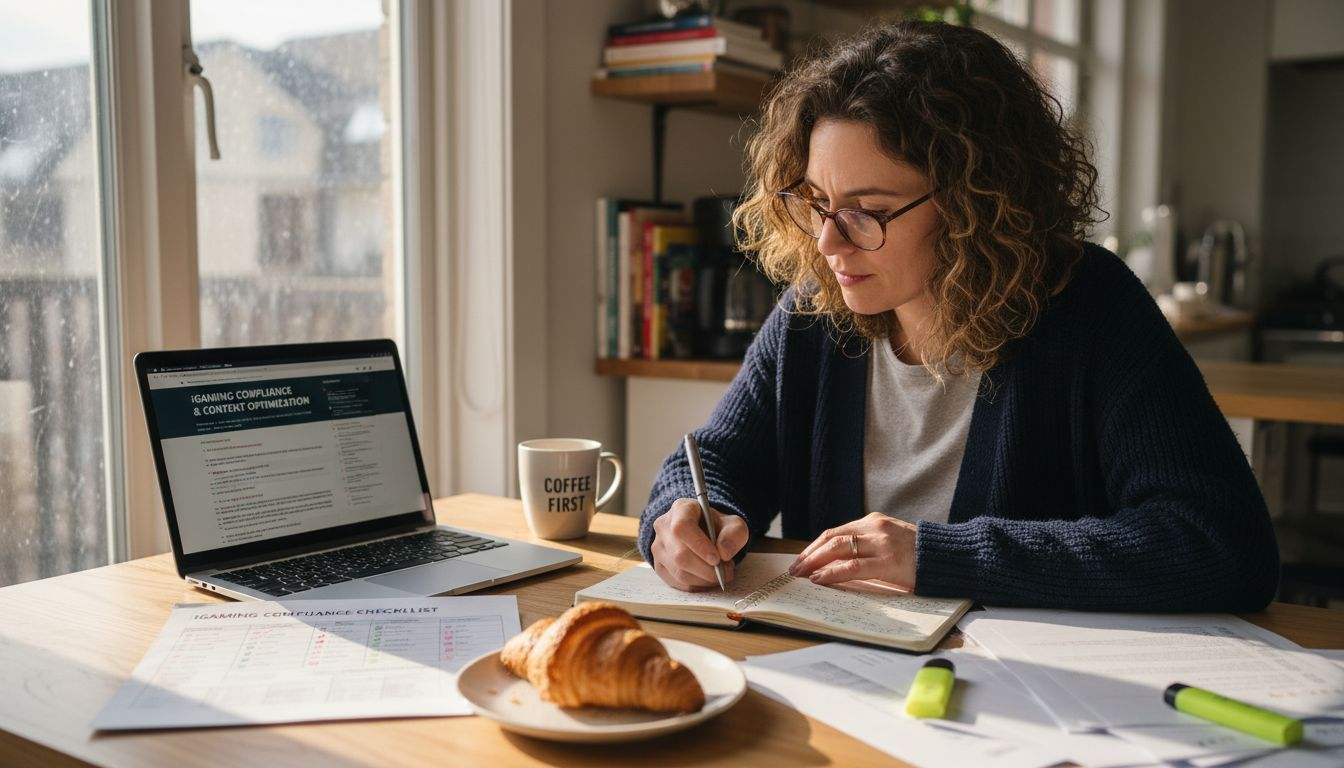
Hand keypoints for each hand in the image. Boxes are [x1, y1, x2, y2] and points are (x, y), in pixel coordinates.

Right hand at [651, 498, 748, 591]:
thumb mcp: (733, 524)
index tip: (717, 559)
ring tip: (720, 574)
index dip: (699, 546)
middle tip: (726, 571)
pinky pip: (677, 582)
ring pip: (678, 572)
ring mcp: (658, 547)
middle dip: (706, 569)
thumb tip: (724, 553)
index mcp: (681, 509)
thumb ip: (734, 535)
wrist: (705, 533)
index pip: (682, 527)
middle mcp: (664, 526)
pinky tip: (708, 579)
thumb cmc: (717, 527)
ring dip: (704, 579)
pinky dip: (697, 585)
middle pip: (679, 555)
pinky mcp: (659, 565)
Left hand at [787, 512, 916, 588]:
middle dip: (809, 554)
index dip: (815, 546)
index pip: (836, 532)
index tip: (802, 559)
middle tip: (795, 568)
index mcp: (874, 522)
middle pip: (832, 538)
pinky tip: (820, 579)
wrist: (949, 557)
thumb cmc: (919, 554)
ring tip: (802, 574)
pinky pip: (853, 567)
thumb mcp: (891, 540)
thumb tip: (837, 561)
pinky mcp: (889, 562)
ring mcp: (882, 544)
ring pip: (838, 549)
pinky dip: (832, 573)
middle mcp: (875, 528)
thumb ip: (868, 544)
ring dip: (815, 562)